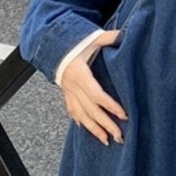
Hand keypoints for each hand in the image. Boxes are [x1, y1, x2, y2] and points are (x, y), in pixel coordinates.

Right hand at [61, 30, 127, 144]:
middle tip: (119, 136)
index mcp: (79, 74)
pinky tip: (87, 130)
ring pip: (81, 115)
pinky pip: (73, 111)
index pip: (96, 94)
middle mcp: (72, 86)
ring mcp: (68, 92)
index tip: (123, 115)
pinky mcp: (66, 94)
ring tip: (106, 140)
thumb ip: (108, 37)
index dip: (110, 106)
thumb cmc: (73, 42)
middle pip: (90, 110)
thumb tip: (125, 34)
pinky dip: (80, 122)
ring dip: (94, 129)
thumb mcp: (91, 38)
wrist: (51, 44)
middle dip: (105, 124)